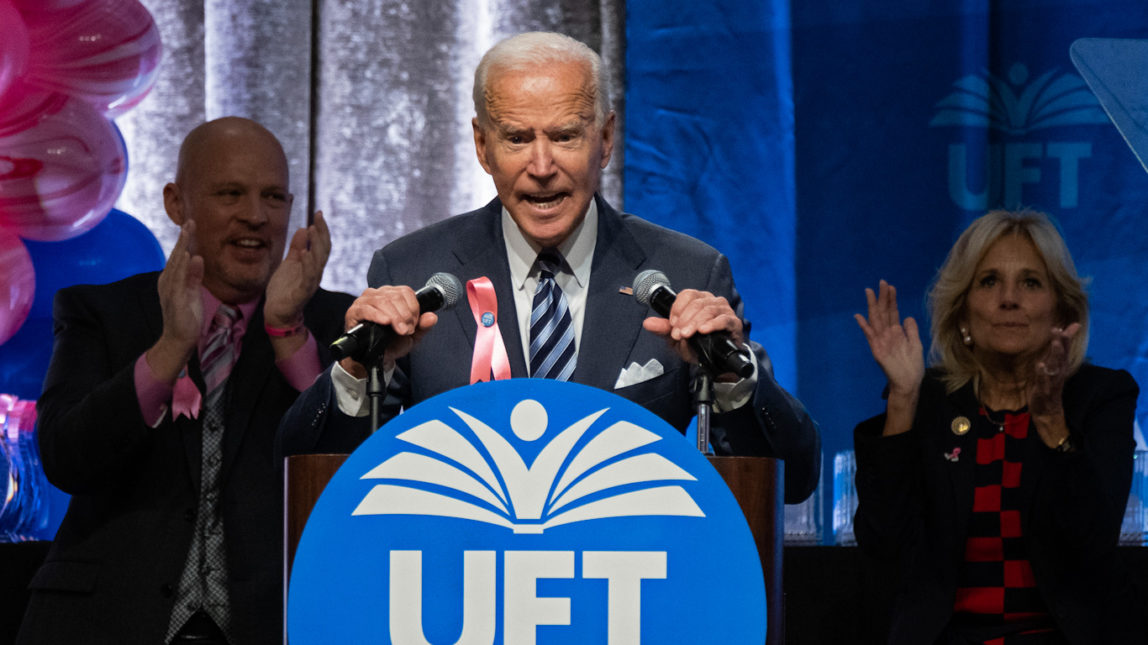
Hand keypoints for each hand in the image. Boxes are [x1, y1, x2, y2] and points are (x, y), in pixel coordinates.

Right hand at [147, 222, 203, 381]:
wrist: (178, 339)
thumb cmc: (185, 316)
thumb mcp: (193, 292)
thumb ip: (194, 276)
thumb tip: (198, 257)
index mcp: (171, 279)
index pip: (179, 257)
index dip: (184, 241)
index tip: (190, 225)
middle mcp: (167, 282)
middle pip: (176, 256)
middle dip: (183, 239)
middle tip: (190, 222)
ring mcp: (170, 291)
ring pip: (176, 265)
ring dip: (182, 247)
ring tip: (188, 232)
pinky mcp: (175, 300)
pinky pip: (180, 281)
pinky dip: (184, 268)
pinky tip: (190, 257)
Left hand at [263, 211, 331, 328]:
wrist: (277, 311)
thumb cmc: (285, 288)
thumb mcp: (290, 263)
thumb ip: (297, 247)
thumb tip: (304, 229)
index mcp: (313, 265)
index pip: (322, 245)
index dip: (322, 229)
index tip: (318, 213)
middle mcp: (315, 273)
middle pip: (324, 251)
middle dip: (322, 233)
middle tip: (318, 217)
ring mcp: (309, 283)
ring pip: (318, 262)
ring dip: (317, 246)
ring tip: (312, 230)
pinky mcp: (301, 293)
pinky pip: (307, 278)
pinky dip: (308, 265)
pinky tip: (305, 253)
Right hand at [337, 285, 437, 377]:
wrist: (375, 358)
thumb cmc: (392, 343)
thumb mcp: (411, 336)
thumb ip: (423, 326)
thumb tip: (432, 317)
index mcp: (392, 295)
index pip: (406, 292)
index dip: (413, 308)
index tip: (414, 325)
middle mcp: (378, 294)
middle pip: (395, 296)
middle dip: (405, 315)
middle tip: (406, 331)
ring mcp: (365, 301)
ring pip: (382, 301)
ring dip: (394, 316)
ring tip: (399, 330)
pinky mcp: (354, 311)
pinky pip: (366, 308)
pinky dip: (377, 315)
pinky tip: (385, 322)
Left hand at [641, 289, 745, 378]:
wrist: (716, 362)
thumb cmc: (698, 345)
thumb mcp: (677, 338)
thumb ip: (663, 329)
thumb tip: (647, 323)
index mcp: (699, 300)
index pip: (687, 295)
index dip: (677, 308)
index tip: (672, 325)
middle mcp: (712, 301)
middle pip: (696, 303)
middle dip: (684, 319)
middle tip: (678, 334)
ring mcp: (724, 310)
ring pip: (708, 309)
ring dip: (695, 322)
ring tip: (687, 335)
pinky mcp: (734, 322)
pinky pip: (724, 319)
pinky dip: (712, 324)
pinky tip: (704, 330)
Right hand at [854, 280, 922, 435]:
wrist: (908, 382)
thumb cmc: (913, 366)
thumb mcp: (916, 344)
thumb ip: (911, 330)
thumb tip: (907, 316)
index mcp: (897, 332)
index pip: (893, 312)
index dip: (892, 299)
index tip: (891, 286)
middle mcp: (887, 334)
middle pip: (883, 312)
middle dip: (882, 297)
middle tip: (882, 282)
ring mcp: (881, 341)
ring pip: (876, 319)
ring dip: (873, 306)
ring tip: (870, 292)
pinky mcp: (877, 349)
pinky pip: (870, 335)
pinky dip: (864, 326)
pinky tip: (859, 316)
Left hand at [1029, 322, 1079, 447]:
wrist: (1047, 412)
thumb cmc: (1047, 387)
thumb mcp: (1050, 369)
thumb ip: (1055, 354)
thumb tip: (1063, 337)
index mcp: (1059, 367)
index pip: (1064, 350)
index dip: (1065, 338)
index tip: (1068, 326)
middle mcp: (1058, 373)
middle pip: (1061, 356)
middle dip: (1061, 343)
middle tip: (1060, 331)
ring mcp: (1052, 382)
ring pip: (1055, 367)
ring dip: (1056, 355)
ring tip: (1055, 343)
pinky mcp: (1044, 391)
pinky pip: (1044, 382)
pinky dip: (1042, 374)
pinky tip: (1040, 365)